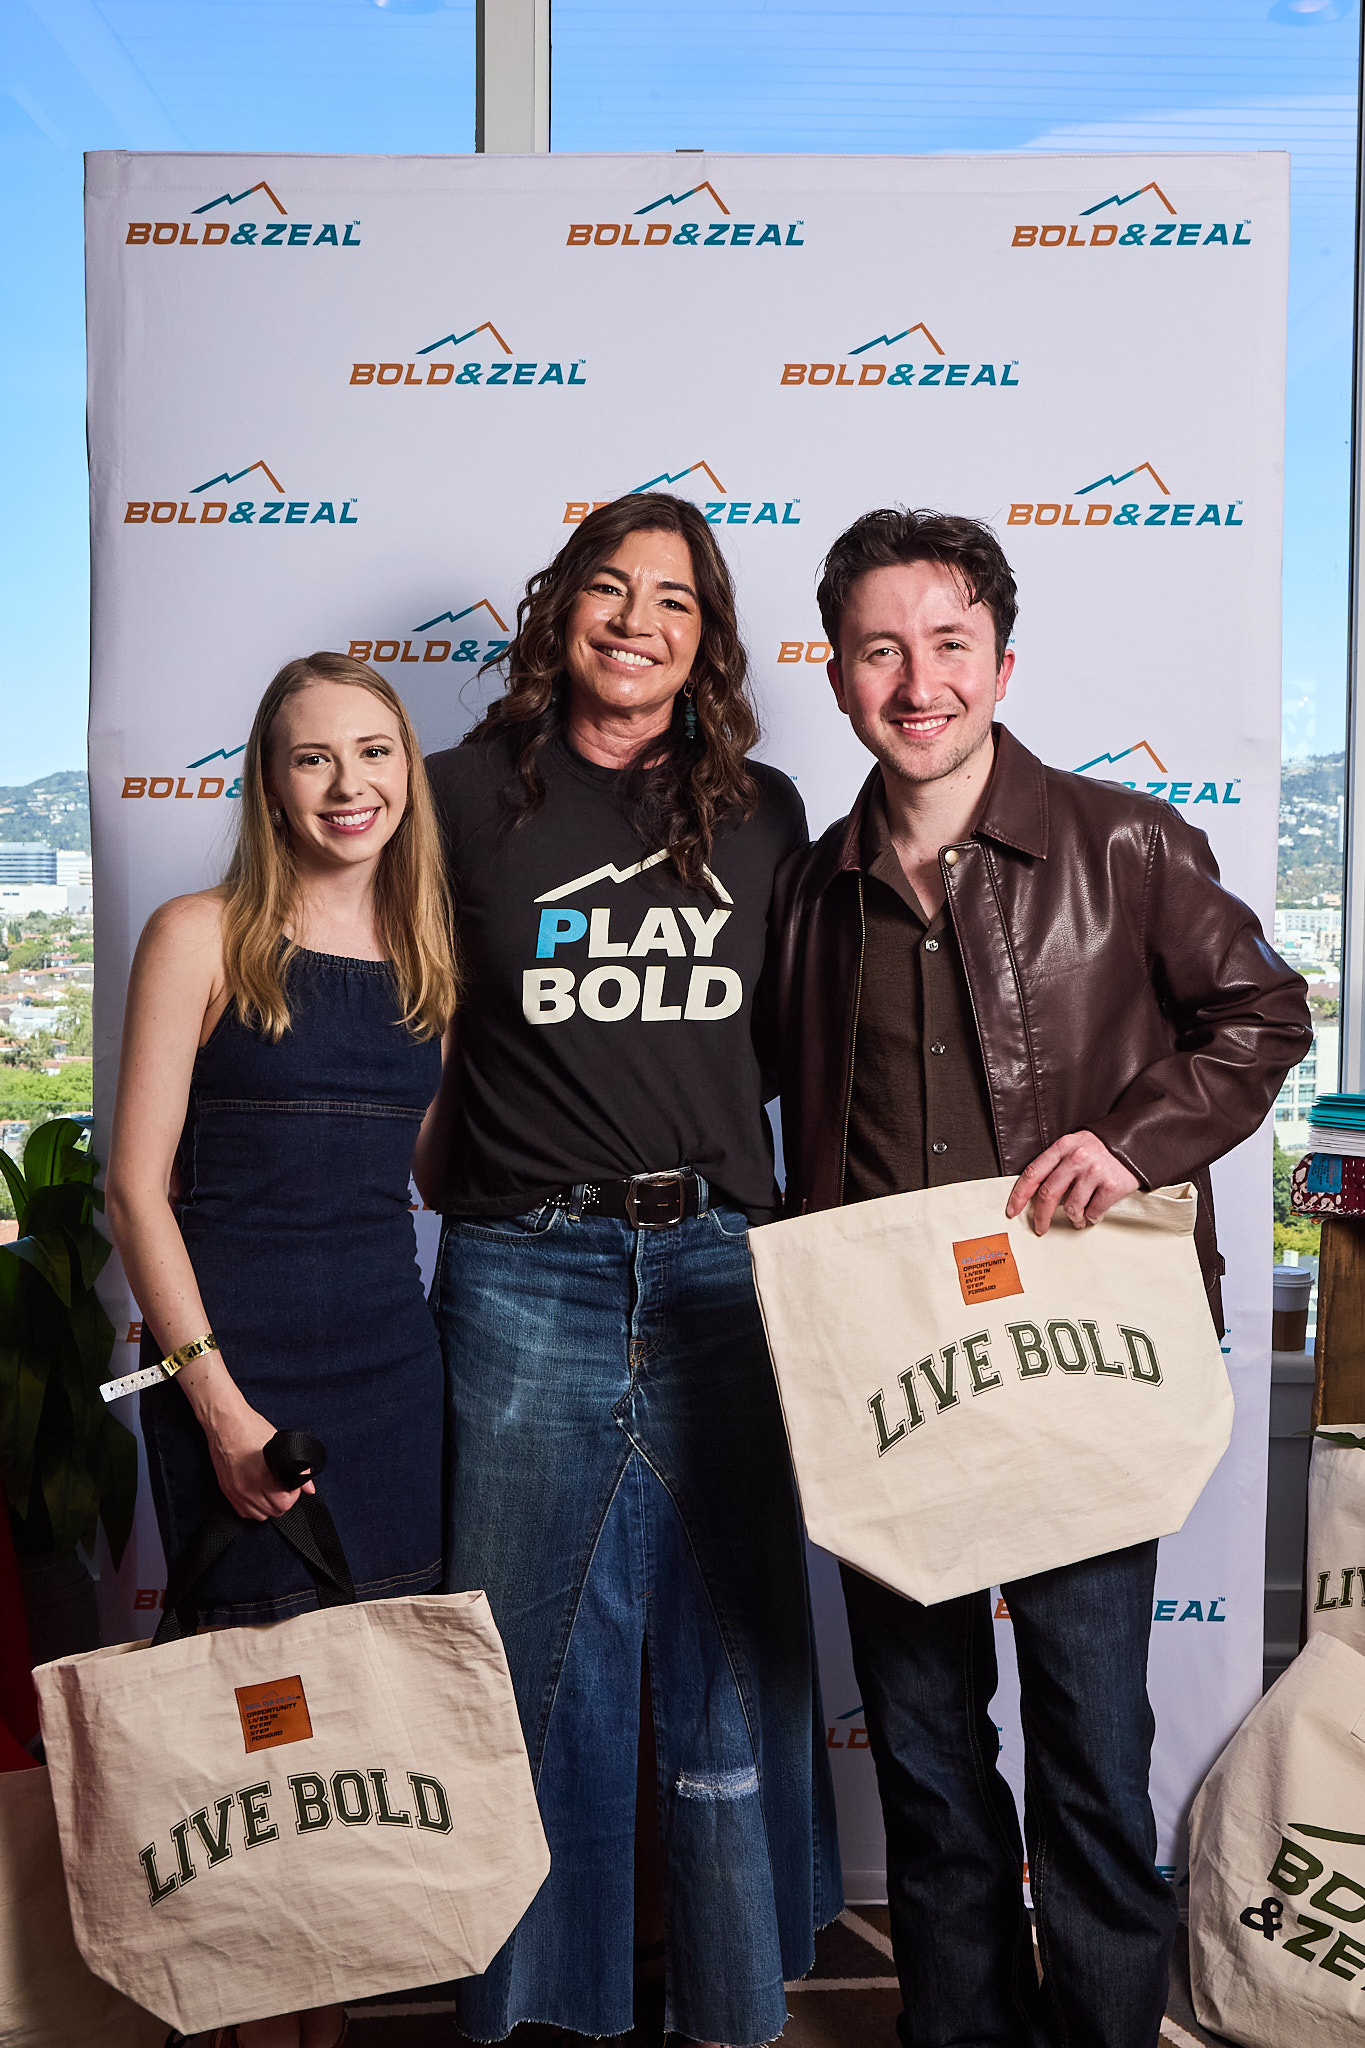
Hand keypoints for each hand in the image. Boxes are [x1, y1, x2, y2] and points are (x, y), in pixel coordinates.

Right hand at [203, 1401, 315, 1520]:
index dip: (293, 1494)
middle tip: (284, 1485)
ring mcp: (235, 1491)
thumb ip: (298, 1469)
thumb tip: (310, 1489)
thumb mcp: (280, 1444)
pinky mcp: (227, 1491)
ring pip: (259, 1515)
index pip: (284, 1503)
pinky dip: (254, 1507)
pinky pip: (244, 1512)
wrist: (225, 1422)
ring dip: (269, 1505)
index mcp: (261, 1475)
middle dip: (284, 1500)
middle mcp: (246, 1487)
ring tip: (272, 1489)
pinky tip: (259, 1493)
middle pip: (273, 1511)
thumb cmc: (251, 1428)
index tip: (293, 1484)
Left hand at [1006, 1131, 1139, 1234]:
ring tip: (1078, 1218)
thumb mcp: (1075, 1146)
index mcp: (1062, 1147)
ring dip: (1073, 1219)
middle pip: (1048, 1194)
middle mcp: (1077, 1158)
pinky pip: (1094, 1212)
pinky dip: (1092, 1217)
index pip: (1033, 1173)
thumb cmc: (1100, 1149)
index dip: (1019, 1195)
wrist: (1136, 1143)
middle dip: (1041, 1217)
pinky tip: (1095, 1213)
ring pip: (1071, 1208)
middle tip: (1040, 1229)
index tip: (1012, 1211)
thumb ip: (1056, 1165)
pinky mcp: (1113, 1185)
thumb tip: (1035, 1196)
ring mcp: (1095, 1171)